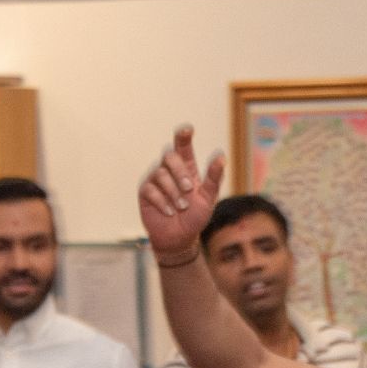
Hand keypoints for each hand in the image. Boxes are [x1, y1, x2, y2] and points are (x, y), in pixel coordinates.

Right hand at [138, 126, 225, 264]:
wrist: (180, 237)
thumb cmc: (195, 217)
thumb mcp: (208, 198)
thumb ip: (214, 178)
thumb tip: (221, 157)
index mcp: (186, 168)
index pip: (183, 146)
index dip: (183, 136)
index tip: (187, 129)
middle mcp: (169, 170)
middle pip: (170, 156)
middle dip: (180, 171)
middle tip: (188, 189)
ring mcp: (155, 180)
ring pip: (160, 173)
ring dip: (173, 192)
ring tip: (181, 207)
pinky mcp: (145, 192)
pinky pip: (151, 189)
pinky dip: (162, 202)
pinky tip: (169, 211)